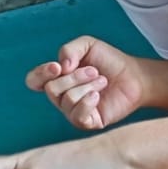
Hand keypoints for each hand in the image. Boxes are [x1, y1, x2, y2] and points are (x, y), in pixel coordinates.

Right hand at [27, 36, 142, 130]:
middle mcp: (61, 97)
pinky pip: (77, 116)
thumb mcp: (87, 45)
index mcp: (57, 78)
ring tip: (102, 81)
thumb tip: (61, 68)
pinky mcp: (87, 122)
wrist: (133, 76)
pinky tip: (98, 95)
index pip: (34, 81)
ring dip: (87, 86)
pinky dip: (87, 102)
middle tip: (94, 71)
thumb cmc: (109, 61)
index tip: (58, 67)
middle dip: (75, 77)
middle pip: (52, 90)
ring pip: (67, 100)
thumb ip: (69, 50)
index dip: (41, 74)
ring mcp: (73, 111)